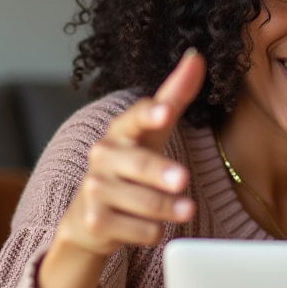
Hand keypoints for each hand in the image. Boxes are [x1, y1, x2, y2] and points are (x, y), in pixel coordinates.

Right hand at [38, 49, 206, 287]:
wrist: (89, 217)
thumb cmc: (131, 165)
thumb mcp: (153, 131)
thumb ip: (175, 95)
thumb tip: (196, 56)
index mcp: (120, 130)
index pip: (134, 116)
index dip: (150, 113)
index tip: (165, 111)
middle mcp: (103, 156)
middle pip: (136, 163)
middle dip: (159, 172)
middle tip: (182, 180)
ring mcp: (95, 190)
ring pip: (139, 201)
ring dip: (165, 208)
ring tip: (185, 211)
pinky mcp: (94, 222)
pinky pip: (134, 229)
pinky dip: (151, 231)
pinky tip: (156, 228)